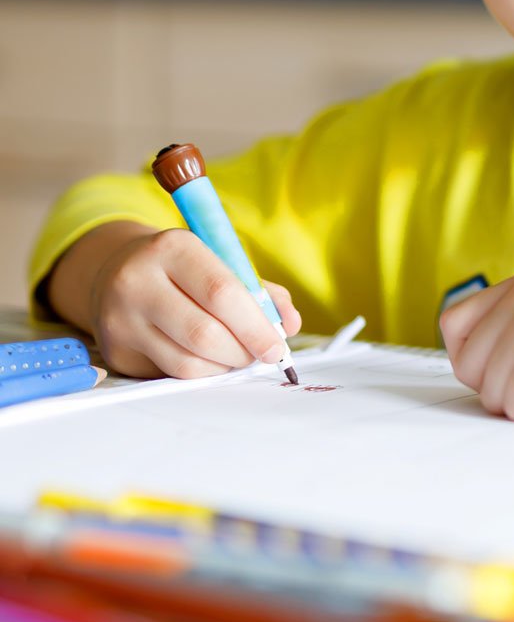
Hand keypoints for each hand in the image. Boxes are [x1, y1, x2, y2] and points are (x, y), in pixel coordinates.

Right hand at [82, 226, 300, 379]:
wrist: (117, 270)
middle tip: (260, 355)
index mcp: (173, 248)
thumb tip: (289, 325)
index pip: (222, 293)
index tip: (277, 347)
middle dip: (243, 352)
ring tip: (237, 355)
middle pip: (203, 333)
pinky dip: (202, 373)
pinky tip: (210, 360)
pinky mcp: (116, 349)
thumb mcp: (222, 262)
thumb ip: (262, 292)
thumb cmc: (185, 269)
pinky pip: (170, 374)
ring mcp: (121, 318)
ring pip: (187, 362)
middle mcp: (138, 280)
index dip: (255, 326)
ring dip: (224, 367)